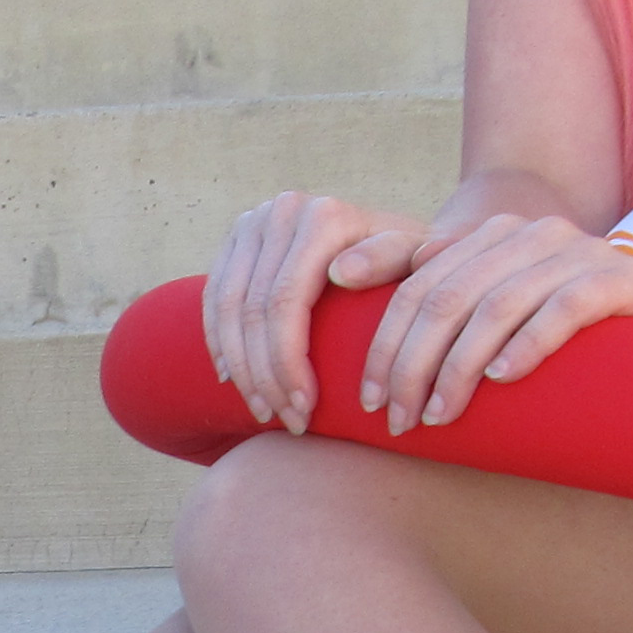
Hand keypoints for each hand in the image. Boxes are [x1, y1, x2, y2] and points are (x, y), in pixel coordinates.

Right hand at [204, 193, 430, 435]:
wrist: (396, 236)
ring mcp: (254, 222)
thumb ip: (391, 260)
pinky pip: (214, 298)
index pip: (285, 303)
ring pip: (227, 308)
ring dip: (240, 368)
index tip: (306, 410)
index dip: (288, 363)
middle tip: (286, 420)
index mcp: (322, 218)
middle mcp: (282, 211)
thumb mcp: (418, 262)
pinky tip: (233, 379)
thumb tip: (339, 273)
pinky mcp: (236, 238)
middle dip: (264, 376)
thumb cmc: (414, 263)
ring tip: (263, 410)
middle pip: (252, 309)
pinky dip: (219, 342)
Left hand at [358, 212, 632, 434]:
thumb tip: (340, 275)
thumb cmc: (554, 349)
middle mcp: (534, 234)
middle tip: (400, 421)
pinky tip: (503, 379)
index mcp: (494, 237)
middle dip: (414, 364)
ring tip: (440, 415)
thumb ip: (429, 301)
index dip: (386, 345)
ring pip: (498, 305)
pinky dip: (528, 344)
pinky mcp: (626, 280)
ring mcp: (582, 252)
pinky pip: (564, 308)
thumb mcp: (488, 325)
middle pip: (449, 297)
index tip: (369, 403)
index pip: (419, 286)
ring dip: (460, 367)